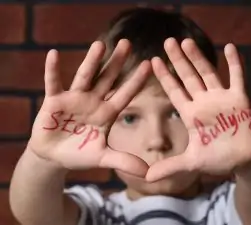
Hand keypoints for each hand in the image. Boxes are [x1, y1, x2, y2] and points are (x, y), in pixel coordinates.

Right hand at [28, 39, 150, 176]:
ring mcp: (74, 99)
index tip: (149, 64)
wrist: (55, 156)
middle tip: (127, 43)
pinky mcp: (54, 101)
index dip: (136, 81)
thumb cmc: (80, 154)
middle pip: (107, 79)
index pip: (125, 94)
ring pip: (84, 77)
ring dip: (91, 61)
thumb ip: (123, 161)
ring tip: (100, 44)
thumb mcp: (102, 158)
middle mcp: (93, 101)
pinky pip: (53, 83)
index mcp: (107, 113)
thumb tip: (147, 173)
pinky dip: (53, 71)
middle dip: (116, 62)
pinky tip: (53, 55)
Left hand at [146, 38, 250, 181]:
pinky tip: (229, 47)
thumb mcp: (191, 162)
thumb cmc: (218, 159)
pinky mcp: (240, 100)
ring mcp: (221, 99)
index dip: (164, 76)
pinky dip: (235, 64)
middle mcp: (203, 102)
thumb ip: (170, 167)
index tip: (153, 61)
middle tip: (167, 42)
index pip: (174, 91)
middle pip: (188, 77)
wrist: (244, 160)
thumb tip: (146, 178)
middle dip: (178, 60)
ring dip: (198, 58)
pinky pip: (237, 78)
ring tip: (187, 41)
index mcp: (191, 114)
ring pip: (208, 74)